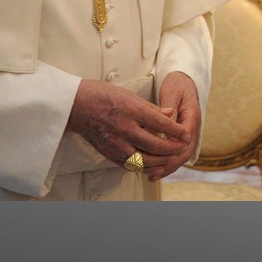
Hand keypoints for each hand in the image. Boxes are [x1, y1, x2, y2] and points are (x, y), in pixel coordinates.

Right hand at [66, 78, 188, 168]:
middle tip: (182, 147)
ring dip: (161, 161)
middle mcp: (125, 129)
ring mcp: (116, 143)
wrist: (75, 106)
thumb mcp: (129, 95)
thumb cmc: (101, 95)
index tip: (186, 134)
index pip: (161, 124)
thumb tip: (171, 114)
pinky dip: (145, 166)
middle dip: (173, 149)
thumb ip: (151, 108)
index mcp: (131, 111)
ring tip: (171, 158)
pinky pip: (131, 165)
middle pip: (156, 145)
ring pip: (145, 160)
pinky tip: (153, 163)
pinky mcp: (109, 153)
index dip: (177, 131)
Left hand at [143, 72, 203, 180]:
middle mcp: (192, 129)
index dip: (172, 152)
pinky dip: (165, 163)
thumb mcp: (172, 93)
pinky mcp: (180, 138)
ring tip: (152, 176)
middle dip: (169, 165)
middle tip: (153, 173)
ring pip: (180, 156)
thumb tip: (167, 126)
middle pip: (183, 153)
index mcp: (192, 118)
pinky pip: (175, 153)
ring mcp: (188, 134)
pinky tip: (153, 170)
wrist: (184, 81)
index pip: (184, 140)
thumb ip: (169, 110)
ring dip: (167, 167)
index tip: (158, 159)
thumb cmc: (177, 85)